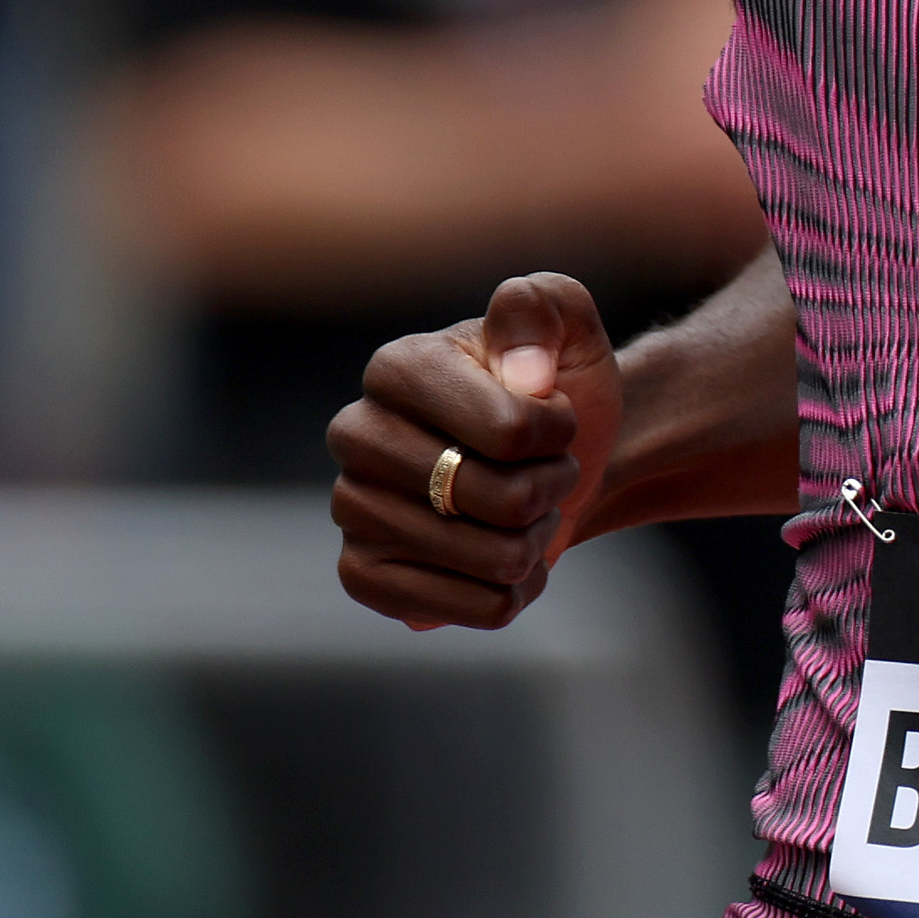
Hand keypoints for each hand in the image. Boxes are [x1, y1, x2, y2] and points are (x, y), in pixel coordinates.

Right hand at [325, 273, 623, 630]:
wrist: (553, 457)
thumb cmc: (556, 387)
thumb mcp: (568, 325)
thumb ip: (542, 309)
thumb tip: (522, 372)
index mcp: (397, 366)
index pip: (510, 431)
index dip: (557, 433)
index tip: (554, 416)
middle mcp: (356, 435)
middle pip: (501, 500)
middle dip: (549, 488)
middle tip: (545, 470)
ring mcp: (350, 508)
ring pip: (496, 559)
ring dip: (536, 539)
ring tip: (525, 512)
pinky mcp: (361, 574)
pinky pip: (474, 608)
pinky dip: (514, 591)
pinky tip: (505, 560)